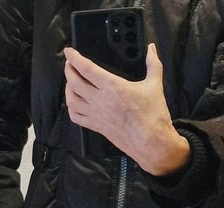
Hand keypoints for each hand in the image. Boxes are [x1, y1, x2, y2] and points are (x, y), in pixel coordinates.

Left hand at [63, 43, 190, 175]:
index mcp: (113, 87)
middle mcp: (100, 100)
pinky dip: (71, 108)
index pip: (86, 68)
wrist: (151, 142)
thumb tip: (152, 49)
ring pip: (71, 99)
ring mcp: (96, 115)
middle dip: (68, 69)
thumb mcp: (155, 85)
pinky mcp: (97, 126)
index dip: (74, 57)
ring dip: (67, 88)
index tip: (69, 51)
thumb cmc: (153, 116)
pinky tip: (74, 103)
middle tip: (69, 63)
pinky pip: (76, 117)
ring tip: (70, 81)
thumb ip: (153, 64)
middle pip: (74, 82)